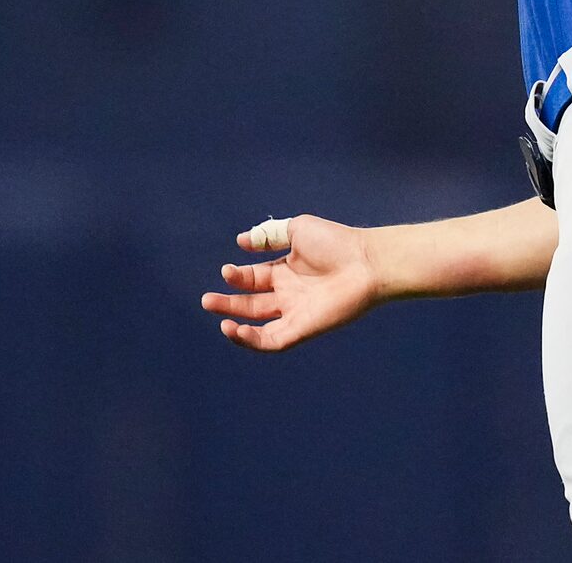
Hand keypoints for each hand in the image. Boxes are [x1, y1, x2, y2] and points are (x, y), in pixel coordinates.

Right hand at [200, 213, 380, 351]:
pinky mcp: (302, 328)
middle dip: (227, 302)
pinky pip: (273, 341)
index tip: (226, 270)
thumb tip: (240, 242)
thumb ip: (269, 236)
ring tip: (219, 318)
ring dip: (236, 326)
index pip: (253, 278)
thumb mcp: (297, 230)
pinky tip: (235, 329)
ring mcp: (295, 312)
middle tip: (206, 300)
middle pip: (251, 303)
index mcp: (286, 271)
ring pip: (259, 326)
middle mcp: (288, 294)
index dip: (237, 276)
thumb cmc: (336, 242)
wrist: (365, 262)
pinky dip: (252, 340)